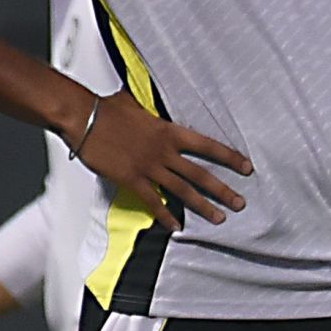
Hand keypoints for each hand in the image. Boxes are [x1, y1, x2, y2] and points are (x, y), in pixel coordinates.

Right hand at [75, 90, 251, 230]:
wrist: (84, 116)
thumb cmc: (108, 108)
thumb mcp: (140, 105)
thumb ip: (155, 112)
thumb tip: (157, 109)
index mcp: (170, 132)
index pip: (208, 146)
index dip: (229, 157)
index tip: (247, 167)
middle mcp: (165, 151)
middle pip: (201, 174)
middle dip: (223, 190)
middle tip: (241, 203)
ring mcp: (149, 166)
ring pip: (182, 190)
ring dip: (203, 206)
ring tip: (219, 218)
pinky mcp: (131, 179)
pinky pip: (152, 201)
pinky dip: (165, 215)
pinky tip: (176, 226)